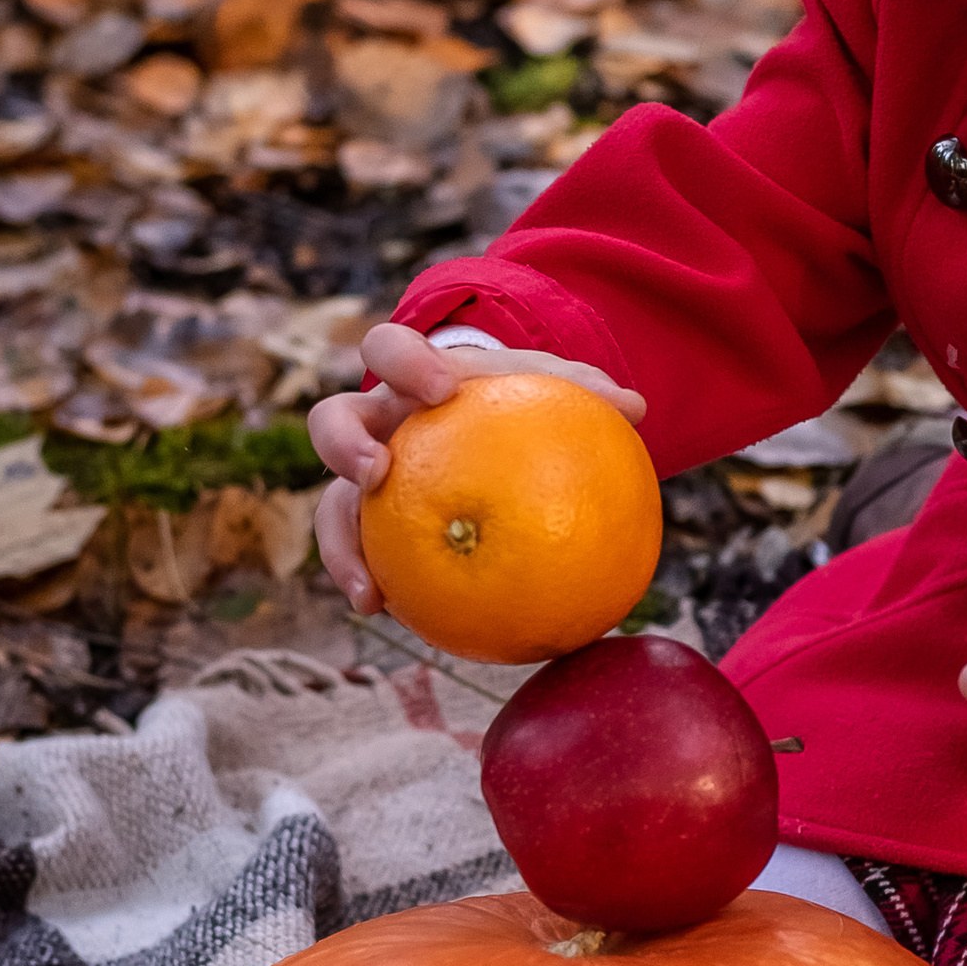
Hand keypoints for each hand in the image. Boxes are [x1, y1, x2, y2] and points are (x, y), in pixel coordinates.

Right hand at [311, 323, 645, 613]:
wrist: (480, 422)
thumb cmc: (514, 398)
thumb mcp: (547, 386)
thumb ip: (585, 392)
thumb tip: (636, 407)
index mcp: (407, 377)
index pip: (388, 349)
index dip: (404, 364)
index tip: (441, 390)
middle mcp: (371, 422)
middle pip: (330, 421)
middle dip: (343, 445)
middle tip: (376, 474)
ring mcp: (360, 477)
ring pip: (330, 505)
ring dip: (340, 546)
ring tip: (369, 590)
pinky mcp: (364, 524)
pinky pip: (359, 555)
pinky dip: (370, 583)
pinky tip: (390, 616)